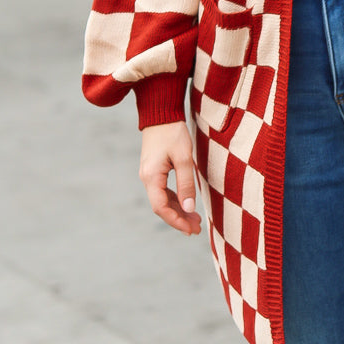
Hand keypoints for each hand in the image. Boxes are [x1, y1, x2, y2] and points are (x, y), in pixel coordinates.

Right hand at [138, 121, 201, 235]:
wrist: (161, 114)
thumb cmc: (173, 133)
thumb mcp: (184, 159)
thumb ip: (186, 184)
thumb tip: (189, 208)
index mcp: (151, 177)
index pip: (161, 207)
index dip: (176, 221)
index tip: (191, 229)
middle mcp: (147, 178)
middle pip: (161, 207)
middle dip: (179, 219)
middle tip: (197, 229)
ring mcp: (149, 175)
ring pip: (162, 200)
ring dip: (178, 211)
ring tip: (195, 220)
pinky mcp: (154, 171)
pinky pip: (163, 191)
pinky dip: (175, 200)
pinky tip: (187, 205)